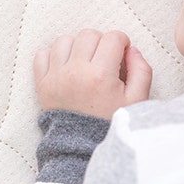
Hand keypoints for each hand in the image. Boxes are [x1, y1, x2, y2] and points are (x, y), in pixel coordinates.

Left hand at [33, 29, 152, 119]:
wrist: (81, 148)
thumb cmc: (110, 124)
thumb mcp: (137, 102)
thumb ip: (141, 71)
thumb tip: (132, 50)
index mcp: (101, 75)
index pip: (113, 38)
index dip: (122, 42)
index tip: (122, 54)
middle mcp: (76, 71)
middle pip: (89, 35)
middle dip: (101, 42)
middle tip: (105, 59)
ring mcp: (56, 76)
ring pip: (65, 40)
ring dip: (77, 45)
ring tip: (85, 61)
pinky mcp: (42, 83)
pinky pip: (42, 54)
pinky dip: (53, 55)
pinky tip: (65, 65)